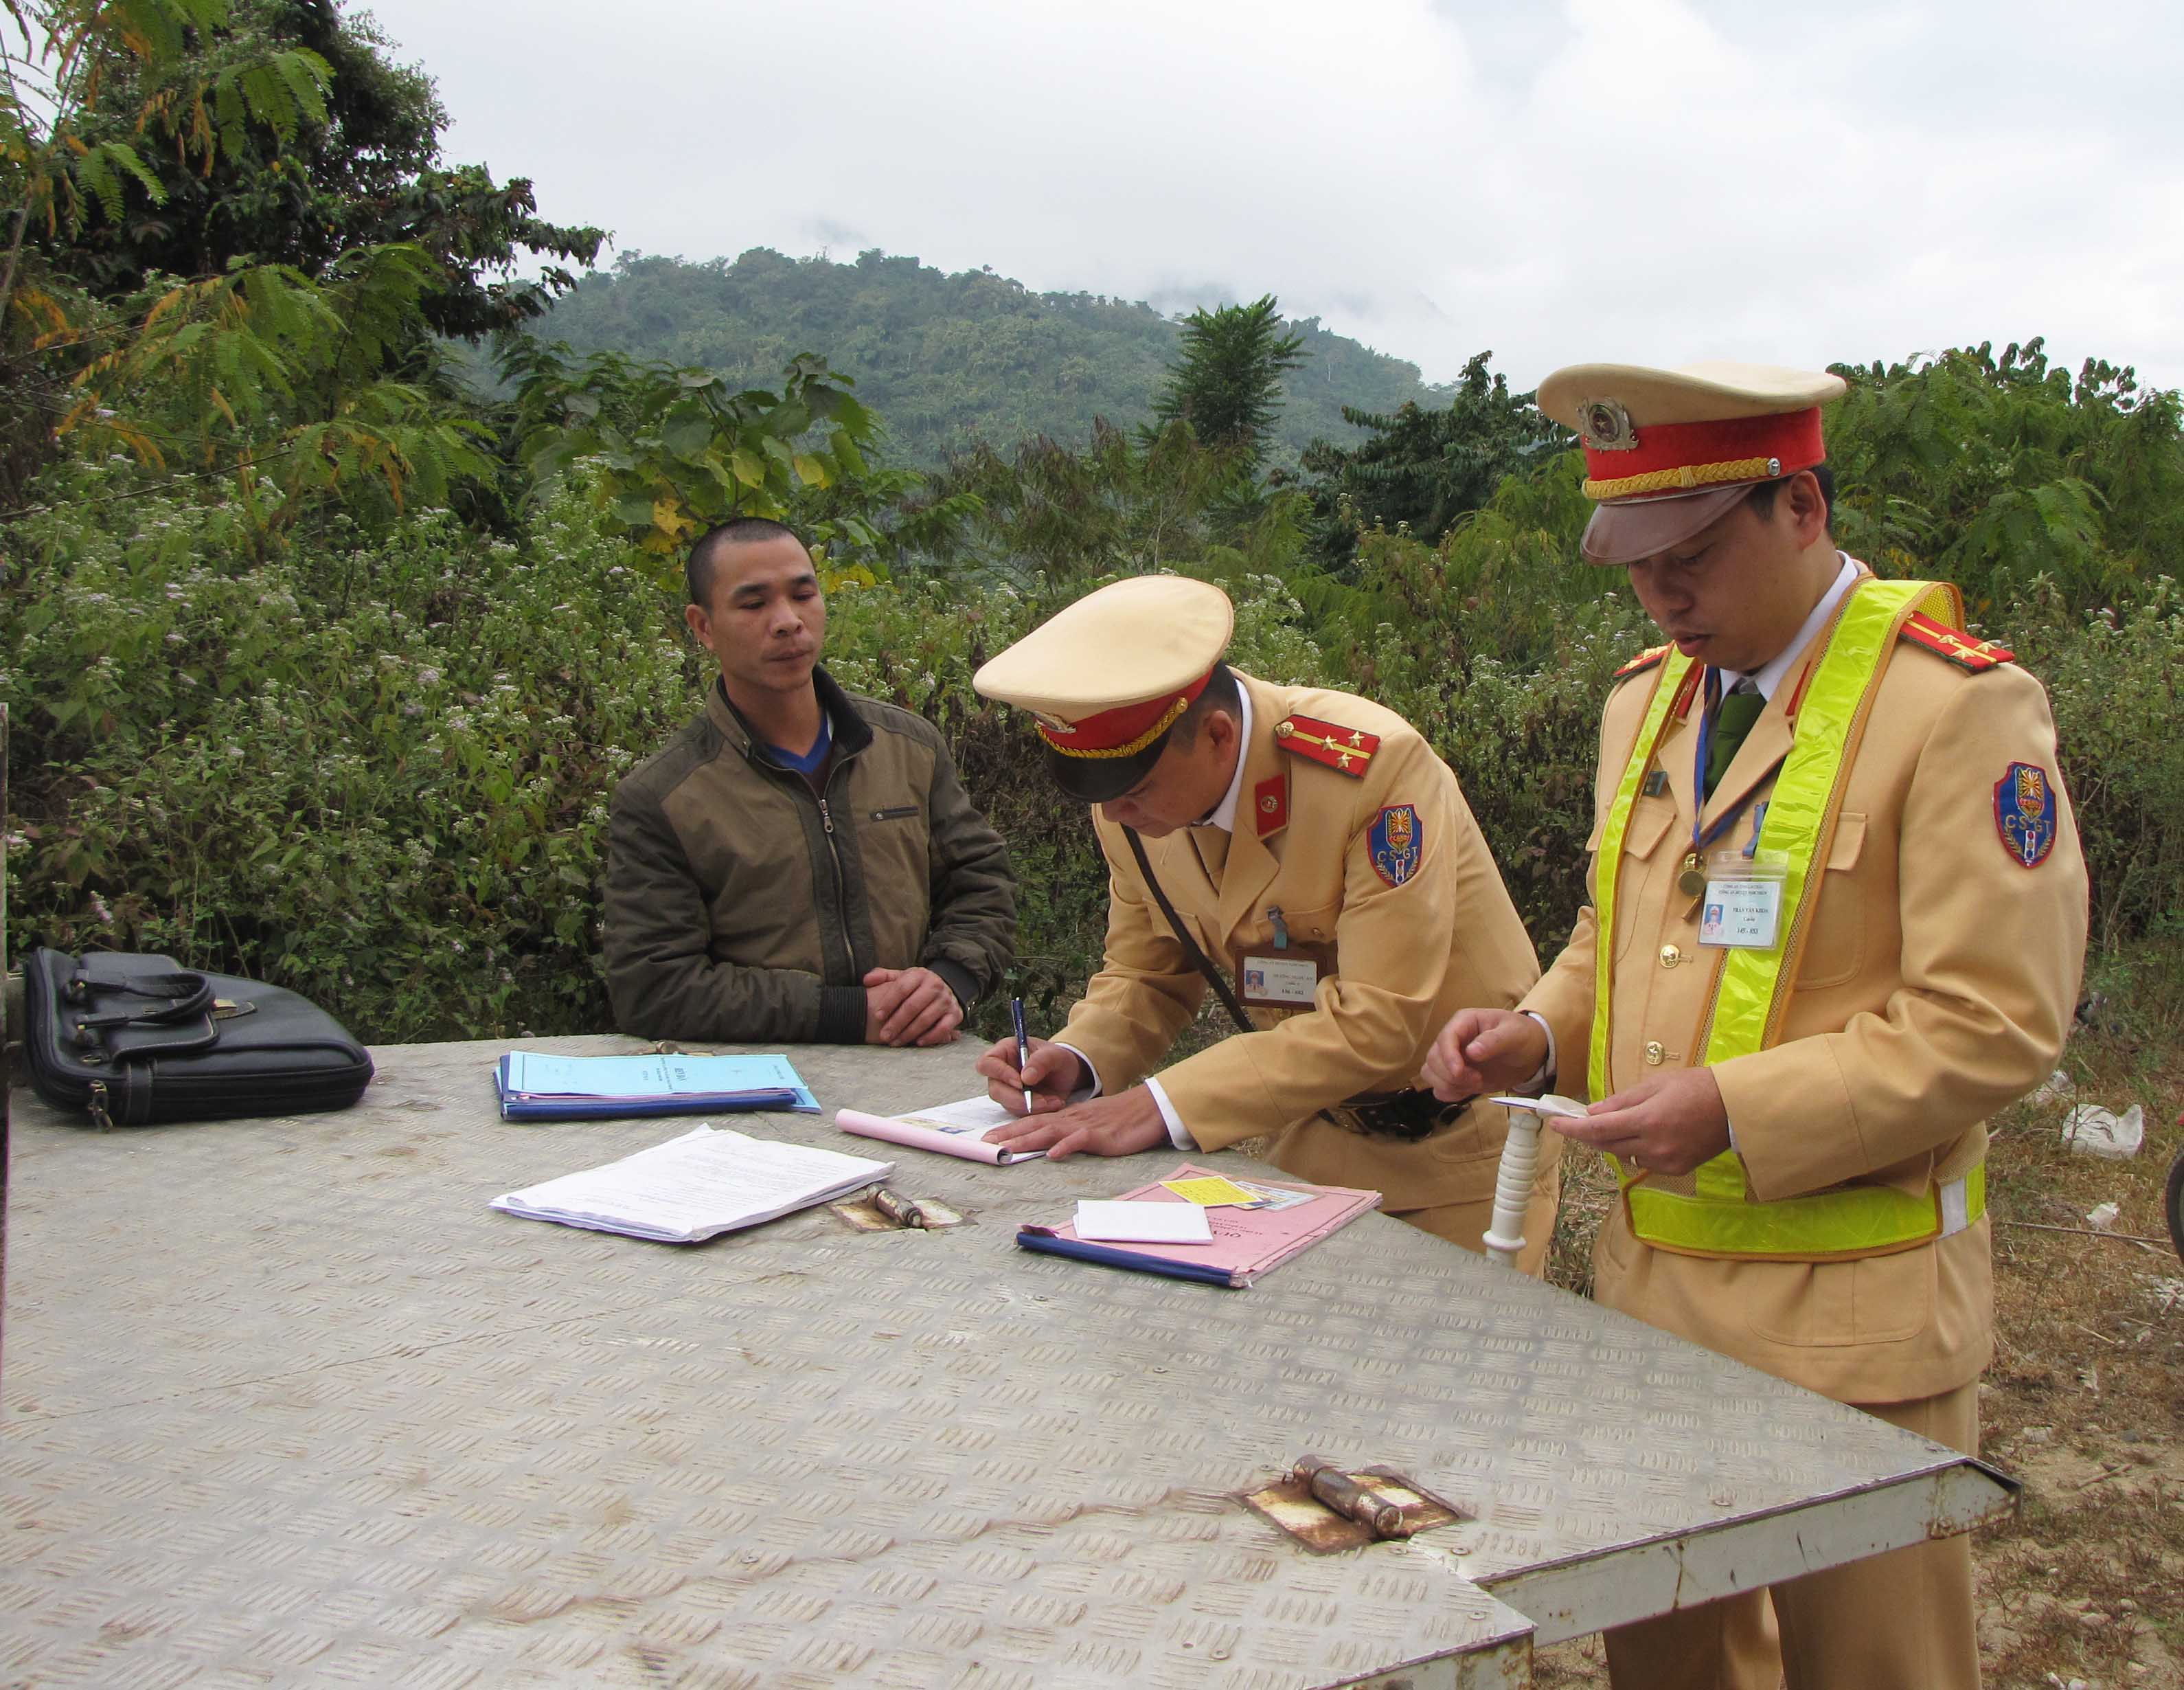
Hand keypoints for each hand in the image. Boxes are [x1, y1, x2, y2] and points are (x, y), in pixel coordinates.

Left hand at [862, 966, 962, 1046]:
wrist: (941, 989)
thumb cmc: (914, 987)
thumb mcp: (899, 978)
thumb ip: (882, 976)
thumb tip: (867, 981)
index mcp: (919, 974)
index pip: (902, 988)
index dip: (888, 1002)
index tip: (877, 1016)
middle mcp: (935, 985)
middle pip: (913, 1005)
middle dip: (896, 1023)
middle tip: (884, 1036)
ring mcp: (947, 1000)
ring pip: (926, 1018)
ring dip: (909, 1033)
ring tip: (895, 1042)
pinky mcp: (955, 1014)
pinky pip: (944, 1027)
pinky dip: (931, 1036)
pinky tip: (918, 1043)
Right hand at [974, 1035, 1083, 1114]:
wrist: (1067, 1074)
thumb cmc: (1057, 1058)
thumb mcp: (1055, 1055)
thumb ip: (1042, 1061)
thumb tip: (1025, 1077)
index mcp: (1005, 1052)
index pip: (987, 1063)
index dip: (1000, 1074)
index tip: (1021, 1083)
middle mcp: (1001, 1072)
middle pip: (995, 1090)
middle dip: (1019, 1098)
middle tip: (1043, 1100)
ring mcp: (1006, 1090)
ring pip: (1008, 1104)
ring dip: (1032, 1106)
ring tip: (1054, 1100)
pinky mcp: (1015, 1105)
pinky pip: (1020, 1113)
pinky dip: (1037, 1112)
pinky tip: (1053, 1104)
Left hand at [981, 1084, 1169, 1160]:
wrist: (1147, 1109)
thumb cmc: (1119, 1120)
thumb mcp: (1089, 1125)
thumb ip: (1070, 1133)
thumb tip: (1051, 1147)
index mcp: (1066, 1117)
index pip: (1033, 1122)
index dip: (1011, 1129)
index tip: (989, 1138)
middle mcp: (1070, 1120)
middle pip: (1035, 1125)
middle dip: (1009, 1134)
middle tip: (985, 1143)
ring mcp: (1084, 1126)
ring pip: (1051, 1132)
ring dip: (1028, 1140)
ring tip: (1008, 1149)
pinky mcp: (1100, 1136)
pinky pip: (1081, 1141)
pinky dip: (1066, 1147)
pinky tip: (1053, 1155)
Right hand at [1420, 1008, 1548, 1100]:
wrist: (1530, 1054)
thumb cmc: (1523, 1036)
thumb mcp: (1514, 1034)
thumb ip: (1494, 1040)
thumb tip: (1472, 1052)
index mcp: (1464, 1022)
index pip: (1444, 1039)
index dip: (1448, 1057)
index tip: (1459, 1073)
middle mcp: (1453, 1040)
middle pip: (1433, 1058)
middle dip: (1451, 1074)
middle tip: (1477, 1080)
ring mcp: (1453, 1058)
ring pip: (1430, 1073)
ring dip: (1448, 1084)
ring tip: (1474, 1084)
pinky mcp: (1456, 1076)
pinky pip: (1439, 1087)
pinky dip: (1450, 1093)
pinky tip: (1468, 1091)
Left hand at [1549, 1067, 1730, 1176]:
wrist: (1735, 1108)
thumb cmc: (1696, 1087)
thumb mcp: (1655, 1085)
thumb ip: (1621, 1101)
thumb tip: (1593, 1113)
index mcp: (1646, 1121)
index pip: (1597, 1130)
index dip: (1572, 1129)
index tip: (1554, 1124)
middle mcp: (1653, 1146)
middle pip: (1607, 1145)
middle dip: (1589, 1135)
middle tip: (1575, 1123)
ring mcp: (1665, 1161)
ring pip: (1624, 1155)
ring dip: (1612, 1142)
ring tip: (1610, 1126)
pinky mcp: (1676, 1170)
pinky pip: (1644, 1162)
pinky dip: (1635, 1150)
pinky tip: (1640, 1136)